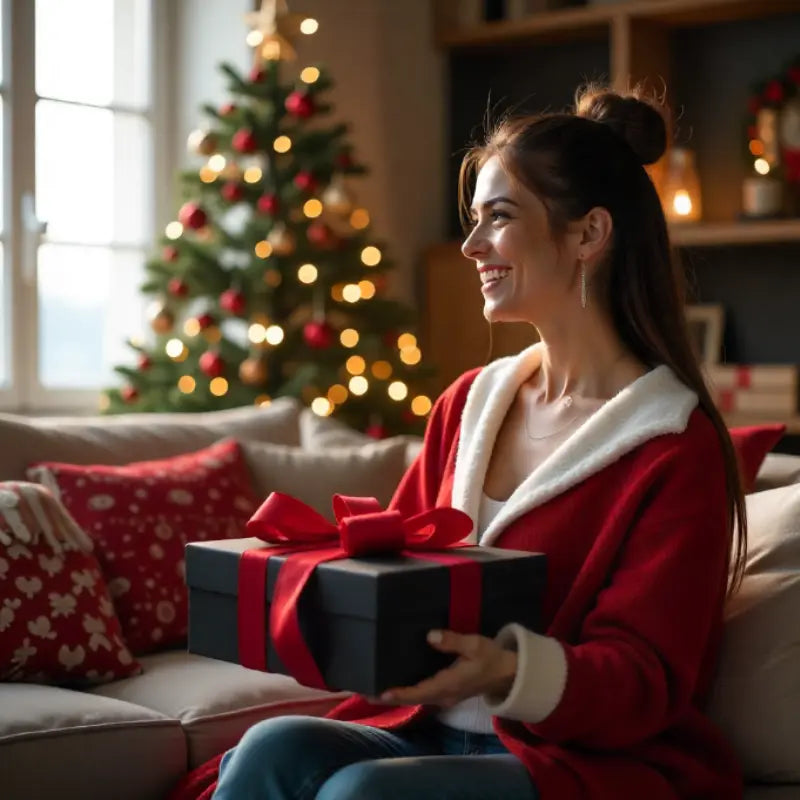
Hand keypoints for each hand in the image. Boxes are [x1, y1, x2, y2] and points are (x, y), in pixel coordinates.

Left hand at [379, 629, 516, 707]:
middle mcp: (444, 695)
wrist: (508, 674)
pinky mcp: (446, 693)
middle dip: (390, 697)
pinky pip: (423, 694)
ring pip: (417, 698)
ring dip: (397, 695)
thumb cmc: (491, 657)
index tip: (380, 692)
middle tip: (365, 692)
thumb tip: (430, 636)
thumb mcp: (475, 645)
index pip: (419, 692)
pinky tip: (397, 684)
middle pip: (413, 699)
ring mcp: (445, 696)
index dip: (399, 693)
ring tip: (375, 688)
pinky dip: (407, 692)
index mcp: (449, 684)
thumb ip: (452, 641)